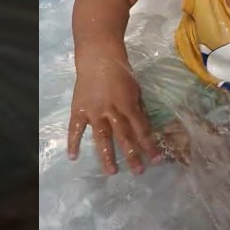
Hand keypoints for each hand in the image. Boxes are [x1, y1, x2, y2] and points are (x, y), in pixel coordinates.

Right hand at [66, 50, 159, 174]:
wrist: (98, 57)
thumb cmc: (121, 73)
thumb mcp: (136, 90)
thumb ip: (139, 110)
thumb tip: (144, 130)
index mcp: (128, 105)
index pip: (141, 129)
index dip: (149, 145)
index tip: (155, 160)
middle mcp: (111, 110)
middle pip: (123, 136)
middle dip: (132, 155)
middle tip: (138, 172)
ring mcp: (93, 111)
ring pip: (101, 137)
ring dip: (106, 155)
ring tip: (111, 172)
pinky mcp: (78, 110)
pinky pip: (75, 128)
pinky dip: (73, 142)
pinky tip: (73, 157)